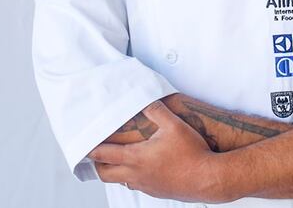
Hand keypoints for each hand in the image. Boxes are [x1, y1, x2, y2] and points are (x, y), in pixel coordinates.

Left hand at [89, 101, 226, 202]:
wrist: (209, 179)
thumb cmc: (193, 153)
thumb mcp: (175, 125)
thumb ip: (157, 110)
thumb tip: (146, 99)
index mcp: (136, 158)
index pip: (103, 155)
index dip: (90, 149)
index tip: (83, 144)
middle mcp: (137, 175)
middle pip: (105, 174)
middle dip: (97, 164)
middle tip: (97, 153)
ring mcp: (146, 185)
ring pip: (120, 181)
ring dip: (115, 171)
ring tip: (117, 158)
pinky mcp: (157, 192)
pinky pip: (136, 185)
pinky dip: (131, 177)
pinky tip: (142, 167)